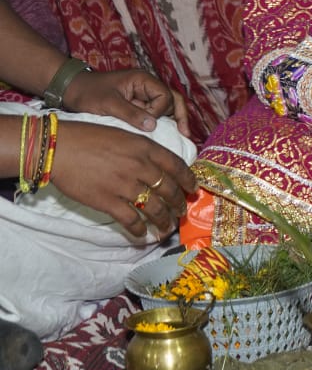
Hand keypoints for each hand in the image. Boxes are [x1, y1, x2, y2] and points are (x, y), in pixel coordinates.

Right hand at [49, 121, 195, 236]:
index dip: (189, 180)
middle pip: (169, 189)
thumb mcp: (124, 134)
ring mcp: (125, 186)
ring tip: (166, 227)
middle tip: (181, 211)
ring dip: (163, 220)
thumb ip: (143, 149)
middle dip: (178, 203)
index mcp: (146, 148)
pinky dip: (139, 230)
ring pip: (154, 208)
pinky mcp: (108, 202)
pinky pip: (131, 220)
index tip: (194, 189)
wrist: (59, 147)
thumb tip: (158, 163)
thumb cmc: (89, 137)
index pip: (177, 166)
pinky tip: (142, 234)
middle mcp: (140, 167)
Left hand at [61, 69, 184, 130]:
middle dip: (179, 116)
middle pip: (172, 100)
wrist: (70, 90)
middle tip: (185, 134)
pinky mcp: (136, 105)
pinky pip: (154, 114)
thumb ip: (131, 113)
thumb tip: (153, 126)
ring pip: (166, 108)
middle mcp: (147, 86)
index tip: (149, 124)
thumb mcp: (108, 104)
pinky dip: (160, 124)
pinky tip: (162, 137)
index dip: (160, 111)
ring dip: (171, 121)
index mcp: (143, 80)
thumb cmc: (88, 93)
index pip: (164, 96)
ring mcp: (142, 96)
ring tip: (179, 138)